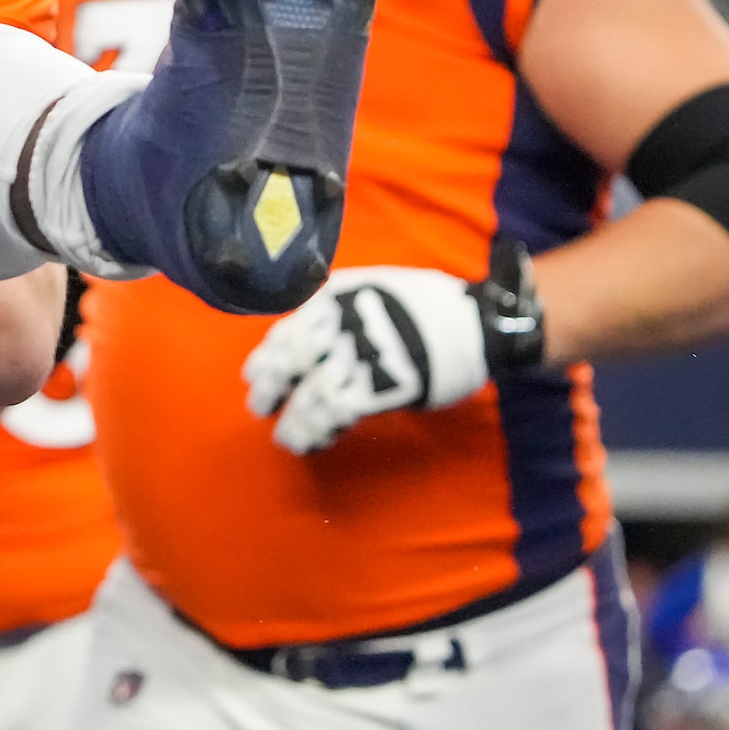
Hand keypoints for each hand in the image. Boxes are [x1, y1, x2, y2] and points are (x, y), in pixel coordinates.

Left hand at [241, 265, 491, 453]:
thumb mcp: (372, 288)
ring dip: (296, 420)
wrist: (476, 324)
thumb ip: (337, 307)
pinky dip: (322, 430)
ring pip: (313, 394)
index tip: (252, 374)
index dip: (267, 356)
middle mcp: (343, 327)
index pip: (289, 331)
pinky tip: (314, 442)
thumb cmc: (427, 305)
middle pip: (293, 361)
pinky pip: (340, 413)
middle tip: (259, 408)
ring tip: (286, 438)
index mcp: (338, 300)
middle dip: (272, 387)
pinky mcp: (382, 389)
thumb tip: (307, 331)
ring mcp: (362, 359)